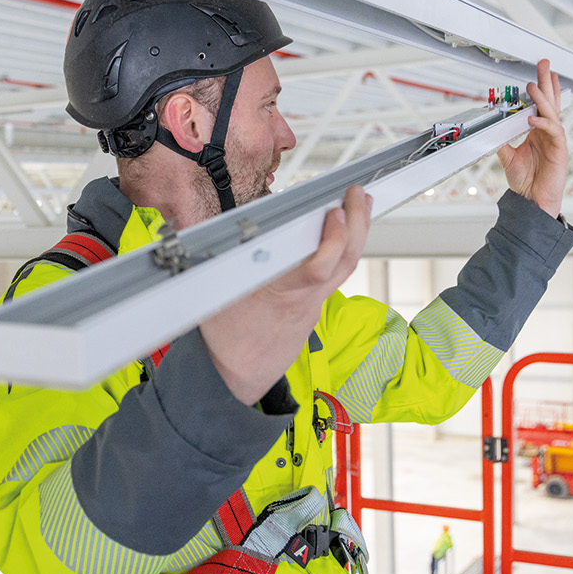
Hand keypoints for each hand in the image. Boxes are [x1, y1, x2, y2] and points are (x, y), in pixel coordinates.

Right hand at [200, 185, 371, 404]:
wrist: (236, 379)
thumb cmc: (223, 340)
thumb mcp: (213, 296)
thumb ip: (219, 262)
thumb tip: (212, 232)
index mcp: (278, 295)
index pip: (317, 269)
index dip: (332, 241)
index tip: (334, 212)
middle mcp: (303, 300)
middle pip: (343, 262)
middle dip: (357, 223)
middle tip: (359, 194)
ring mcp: (313, 306)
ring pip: (345, 268)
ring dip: (356, 234)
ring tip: (360, 205)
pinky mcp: (313, 309)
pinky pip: (336, 277)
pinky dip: (343, 251)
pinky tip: (343, 234)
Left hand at [498, 59, 568, 217]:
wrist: (532, 200)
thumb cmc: (526, 181)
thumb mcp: (507, 157)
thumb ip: (501, 142)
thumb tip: (490, 131)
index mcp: (538, 132)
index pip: (541, 105)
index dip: (540, 89)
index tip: (536, 74)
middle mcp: (548, 133)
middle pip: (550, 102)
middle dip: (547, 82)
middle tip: (545, 65)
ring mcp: (555, 141)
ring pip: (552, 114)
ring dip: (543, 99)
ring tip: (533, 86)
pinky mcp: (559, 151)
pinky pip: (554, 132)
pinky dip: (543, 124)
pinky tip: (532, 120)